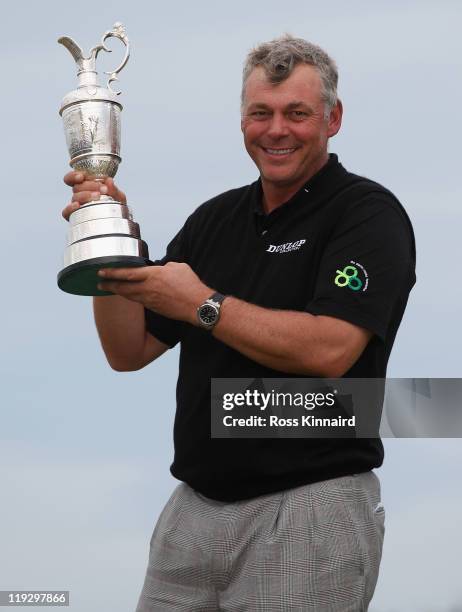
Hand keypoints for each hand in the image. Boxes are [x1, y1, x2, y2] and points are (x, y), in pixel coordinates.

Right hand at [61, 171, 126, 220]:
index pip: (73, 179)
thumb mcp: (119, 197)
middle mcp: (81, 196)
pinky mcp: (75, 218)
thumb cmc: (117, 209)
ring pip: (74, 197)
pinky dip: (70, 208)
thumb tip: (109, 181)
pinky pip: (66, 212)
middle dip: (89, 185)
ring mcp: (78, 206)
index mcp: (87, 187)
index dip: (74, 175)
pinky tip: (77, 205)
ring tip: (98, 196)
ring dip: (85, 195)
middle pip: (76, 187)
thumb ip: (114, 189)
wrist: (118, 225)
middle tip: (103, 189)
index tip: (82, 176)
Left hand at [97, 262, 211, 324]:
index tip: (101, 271)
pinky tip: (128, 296)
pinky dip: (131, 298)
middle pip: (123, 287)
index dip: (112, 272)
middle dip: (109, 285)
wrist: (198, 305)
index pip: (127, 273)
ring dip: (118, 292)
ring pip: (129, 296)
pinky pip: (139, 301)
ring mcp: (150, 300)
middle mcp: (148, 288)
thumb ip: (165, 267)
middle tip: (99, 284)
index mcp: (153, 275)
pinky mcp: (155, 308)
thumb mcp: (178, 267)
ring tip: (110, 289)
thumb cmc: (191, 284)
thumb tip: (160, 269)